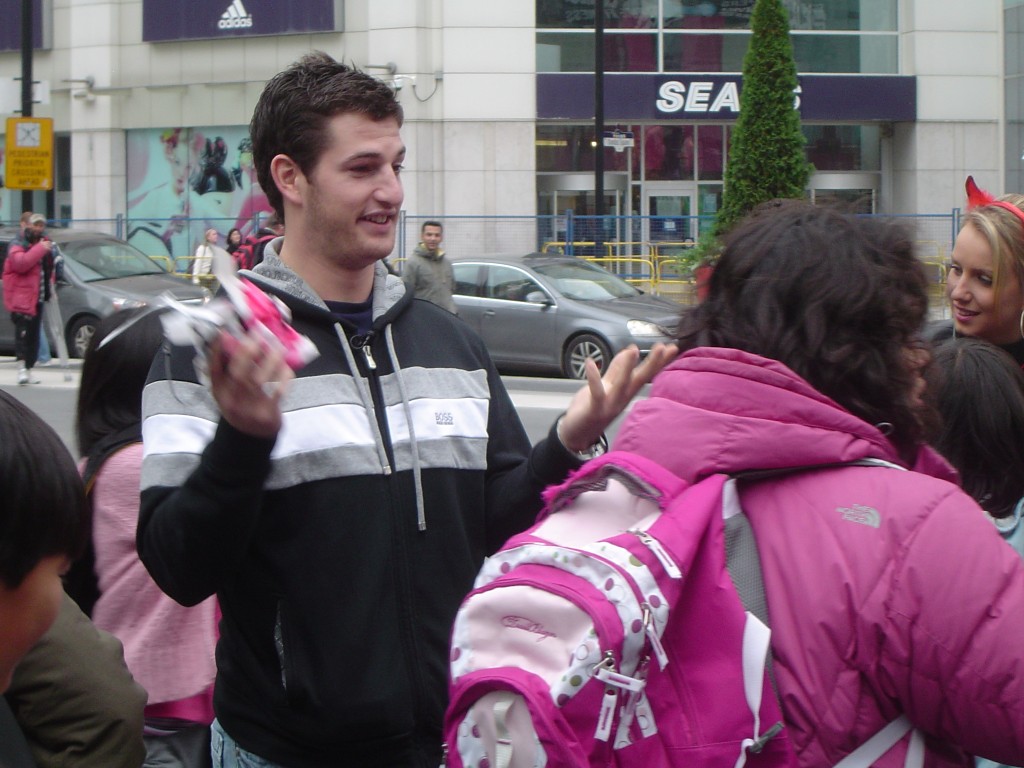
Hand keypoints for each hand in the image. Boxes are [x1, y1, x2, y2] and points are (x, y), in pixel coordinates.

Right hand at [207, 329, 293, 438]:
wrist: (251, 436)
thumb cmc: (241, 405)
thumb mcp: (228, 390)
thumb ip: (229, 369)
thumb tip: (233, 340)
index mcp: (219, 392)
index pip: (213, 370)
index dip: (216, 351)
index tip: (223, 332)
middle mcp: (231, 401)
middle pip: (238, 374)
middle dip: (247, 352)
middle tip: (257, 335)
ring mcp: (248, 409)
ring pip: (258, 381)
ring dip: (269, 361)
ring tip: (277, 347)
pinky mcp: (266, 414)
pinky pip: (277, 393)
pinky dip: (283, 378)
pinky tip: (286, 367)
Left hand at [557, 343, 677, 452]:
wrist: (576, 435)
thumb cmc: (592, 408)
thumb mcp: (606, 385)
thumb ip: (617, 369)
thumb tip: (630, 350)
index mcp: (626, 391)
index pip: (645, 374)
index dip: (658, 362)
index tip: (672, 348)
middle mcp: (622, 398)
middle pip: (640, 379)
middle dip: (652, 364)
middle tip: (664, 348)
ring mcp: (610, 405)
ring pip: (621, 384)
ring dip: (627, 367)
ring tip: (634, 350)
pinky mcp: (595, 410)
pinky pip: (596, 393)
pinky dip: (593, 378)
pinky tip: (590, 363)